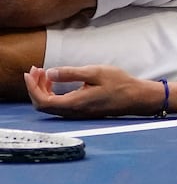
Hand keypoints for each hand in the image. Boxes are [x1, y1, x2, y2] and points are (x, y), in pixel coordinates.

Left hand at [24, 65, 160, 117]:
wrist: (137, 97)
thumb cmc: (120, 83)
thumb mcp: (95, 72)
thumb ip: (71, 73)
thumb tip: (50, 73)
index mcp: (75, 103)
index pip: (42, 100)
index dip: (32, 87)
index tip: (31, 71)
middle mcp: (74, 112)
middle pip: (43, 105)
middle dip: (35, 87)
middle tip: (37, 70)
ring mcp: (79, 113)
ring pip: (51, 106)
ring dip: (43, 90)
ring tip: (45, 74)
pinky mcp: (83, 111)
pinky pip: (60, 106)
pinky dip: (53, 94)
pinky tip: (57, 83)